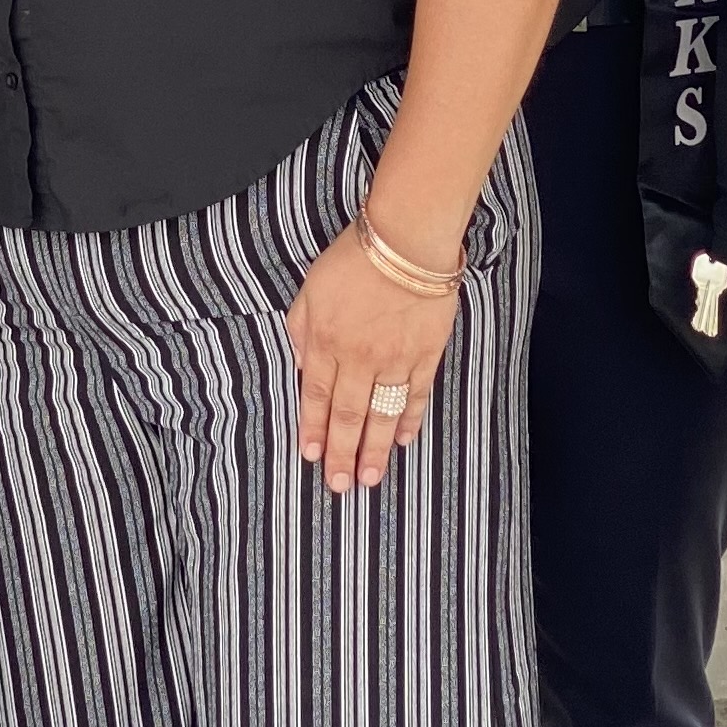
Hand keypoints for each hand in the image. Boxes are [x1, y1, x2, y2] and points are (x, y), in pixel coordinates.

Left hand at [284, 216, 459, 494]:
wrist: (407, 241)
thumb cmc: (354, 258)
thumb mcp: (311, 288)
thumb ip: (301, 327)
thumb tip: (301, 363)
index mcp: (325, 341)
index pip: (316, 395)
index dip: (314, 428)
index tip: (312, 456)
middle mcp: (358, 358)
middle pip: (348, 414)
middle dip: (342, 453)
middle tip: (340, 486)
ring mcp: (394, 359)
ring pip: (381, 414)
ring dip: (373, 449)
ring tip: (369, 478)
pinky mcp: (425, 354)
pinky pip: (415, 396)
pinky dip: (408, 421)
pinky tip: (401, 442)